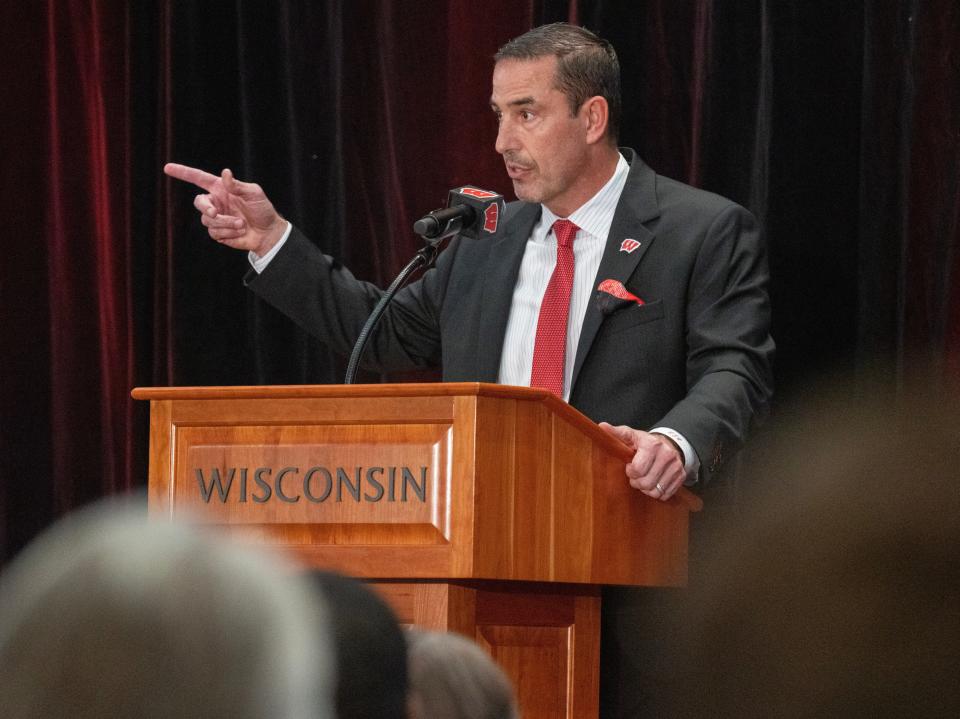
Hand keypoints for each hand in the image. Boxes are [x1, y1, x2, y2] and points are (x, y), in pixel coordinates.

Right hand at [163, 163, 286, 255]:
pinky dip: (228, 233)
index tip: (167, 168)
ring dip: (225, 223)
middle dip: (205, 208)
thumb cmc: (263, 210)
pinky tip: (240, 232)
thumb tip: (225, 173)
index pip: (198, 178)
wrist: (269, 232)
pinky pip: (214, 233)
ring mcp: (216, 218)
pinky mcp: (218, 233)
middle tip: (215, 213)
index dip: (183, 172)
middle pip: (198, 202)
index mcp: (221, 189)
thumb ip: (238, 185)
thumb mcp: (254, 194)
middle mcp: (216, 202)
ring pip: (207, 220)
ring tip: (242, 224)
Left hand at [599, 423, 685, 500]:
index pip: (637, 469)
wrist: (669, 444)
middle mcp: (667, 455)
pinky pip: (665, 494)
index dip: (631, 472)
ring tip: (645, 479)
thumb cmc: (645, 442)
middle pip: (646, 483)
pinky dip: (657, 492)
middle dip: (637, 482)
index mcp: (652, 445)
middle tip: (637, 475)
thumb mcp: (631, 435)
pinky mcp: (681, 476)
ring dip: (647, 489)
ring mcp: (676, 466)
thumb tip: (602, 427)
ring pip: (656, 491)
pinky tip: (655, 482)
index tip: (630, 466)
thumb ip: (617, 433)